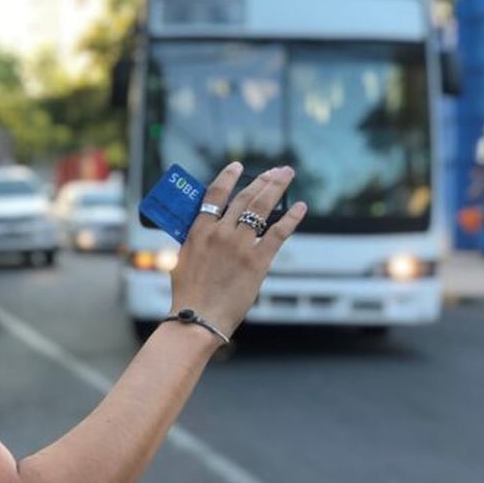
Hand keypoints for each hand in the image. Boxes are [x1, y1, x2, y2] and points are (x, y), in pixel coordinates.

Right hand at [168, 162, 307, 337]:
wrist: (198, 316)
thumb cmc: (188, 294)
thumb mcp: (182, 259)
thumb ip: (195, 240)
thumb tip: (206, 229)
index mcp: (199, 230)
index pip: (215, 194)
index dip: (228, 177)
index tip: (238, 166)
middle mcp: (220, 232)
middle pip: (245, 197)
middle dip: (263, 180)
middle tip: (276, 170)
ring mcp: (240, 245)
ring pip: (261, 207)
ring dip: (277, 188)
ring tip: (287, 175)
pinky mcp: (258, 261)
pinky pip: (278, 233)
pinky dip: (291, 218)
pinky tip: (301, 207)